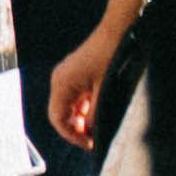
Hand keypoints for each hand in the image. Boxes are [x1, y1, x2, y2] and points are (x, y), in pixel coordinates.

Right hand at [52, 29, 121, 150]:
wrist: (117, 31)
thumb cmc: (111, 56)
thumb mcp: (105, 89)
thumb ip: (96, 112)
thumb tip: (91, 131)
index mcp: (62, 84)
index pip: (57, 118)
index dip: (71, 135)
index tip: (89, 145)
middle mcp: (60, 81)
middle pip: (61, 113)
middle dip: (76, 129)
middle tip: (95, 140)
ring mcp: (67, 77)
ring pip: (69, 106)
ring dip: (82, 119)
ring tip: (100, 129)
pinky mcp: (76, 74)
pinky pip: (76, 97)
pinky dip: (86, 108)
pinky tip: (100, 112)